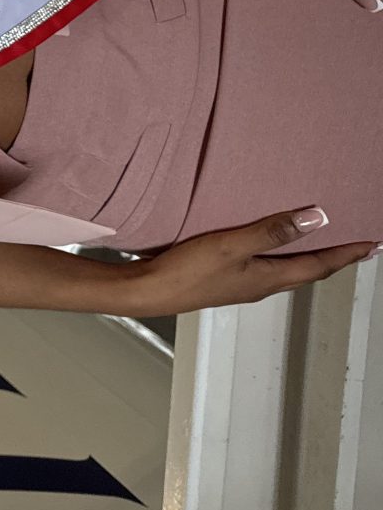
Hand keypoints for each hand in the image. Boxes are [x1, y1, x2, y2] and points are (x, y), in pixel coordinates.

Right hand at [125, 207, 378, 316]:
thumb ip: (272, 231)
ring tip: (318, 242)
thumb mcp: (232, 246)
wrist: (149, 292)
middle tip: (355, 246)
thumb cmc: (187, 273)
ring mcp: (243, 285)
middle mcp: (261, 285)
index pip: (320, 265)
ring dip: (307, 257)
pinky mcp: (224, 280)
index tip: (372, 244)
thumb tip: (317, 218)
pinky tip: (266, 246)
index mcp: (269, 278)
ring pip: (286, 270)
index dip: (348, 254)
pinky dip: (279, 255)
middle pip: (308, 270)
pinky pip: (264, 267)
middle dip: (333, 258)